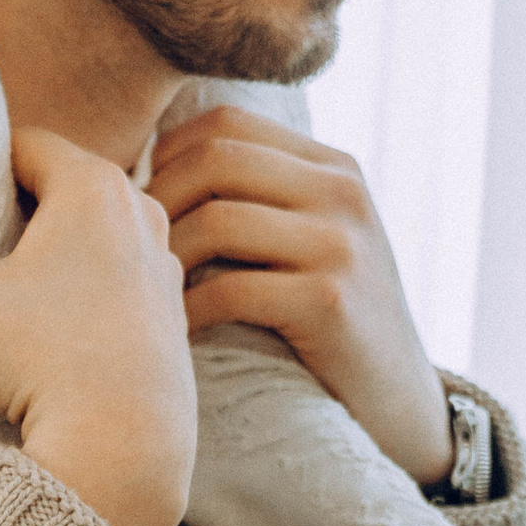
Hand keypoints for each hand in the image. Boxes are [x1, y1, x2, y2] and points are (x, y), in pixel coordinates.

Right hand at [0, 128, 194, 525]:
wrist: (125, 452)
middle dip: (16, 205)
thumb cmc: (42, 364)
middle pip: (63, 187)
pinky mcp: (174, 315)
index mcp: (95, 187)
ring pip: (97, 234)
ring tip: (9, 284)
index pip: (25, 145)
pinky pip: (121, 279)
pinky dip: (89, 287)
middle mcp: (142, 213)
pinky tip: (55, 324)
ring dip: (57, 248)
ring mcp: (166, 265)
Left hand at [146, 107, 451, 486]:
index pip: (227, 124)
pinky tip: (175, 333)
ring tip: (146, 290)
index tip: (141, 205)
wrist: (398, 401)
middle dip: (157, 199)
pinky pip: (230, 290)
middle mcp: (343, 193)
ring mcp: (341, 245)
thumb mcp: (314, 237)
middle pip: (216, 160)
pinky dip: (187, 311)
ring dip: (165, 256)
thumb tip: (148, 169)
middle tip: (126, 248)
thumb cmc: (330, 319)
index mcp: (334, 167)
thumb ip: (261, 196)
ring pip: (217, 220)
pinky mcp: (329, 302)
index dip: (167, 156)